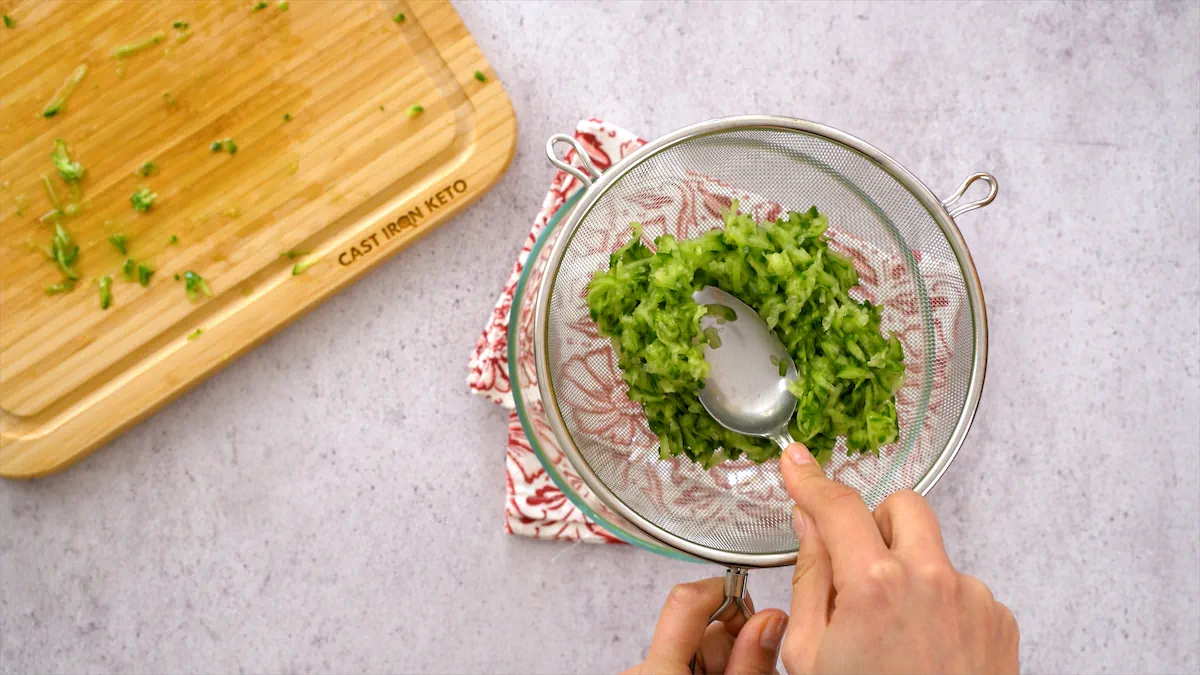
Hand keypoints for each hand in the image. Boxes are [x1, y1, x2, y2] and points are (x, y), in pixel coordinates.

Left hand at [624, 577, 788, 674]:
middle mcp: (645, 665)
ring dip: (729, 660)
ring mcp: (646, 671)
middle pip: (703, 625)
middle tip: (758, 666)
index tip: (755, 614)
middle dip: (737, 640)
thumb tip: (772, 615)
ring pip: (701, 645)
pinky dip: (713, 670)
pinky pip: (690, 660)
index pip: (687, 597)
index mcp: (660, 669)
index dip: (726, 593)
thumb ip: (751, 662)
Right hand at [779, 443, 1018, 673]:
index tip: (797, 463)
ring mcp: (973, 597)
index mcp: (875, 586)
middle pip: (901, 507)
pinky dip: (939, 606)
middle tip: (856, 568)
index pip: (838, 507)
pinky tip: (926, 649)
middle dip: (875, 526)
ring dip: (908, 573)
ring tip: (895, 634)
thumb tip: (810, 526)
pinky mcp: (998, 618)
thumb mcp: (813, 656)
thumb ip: (811, 579)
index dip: (810, 480)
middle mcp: (931, 579)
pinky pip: (960, 588)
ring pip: (932, 552)